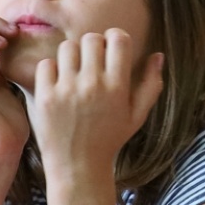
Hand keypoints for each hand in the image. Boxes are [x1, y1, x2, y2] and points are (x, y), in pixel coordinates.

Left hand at [28, 30, 163, 180]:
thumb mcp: (137, 115)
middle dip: (92, 45)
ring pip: (67, 47)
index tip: (111, 49)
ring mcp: (66, 90)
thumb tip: (158, 55)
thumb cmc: (110, 139)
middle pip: (91, 39)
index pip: (118, 39)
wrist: (78, 167)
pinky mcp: (45, 96)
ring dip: (71, 56)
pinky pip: (46, 64)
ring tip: (74, 72)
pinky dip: (51, 70)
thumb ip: (151, 84)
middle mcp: (93, 85)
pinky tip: (58, 83)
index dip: (115, 38)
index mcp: (117, 87)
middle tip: (91, 60)